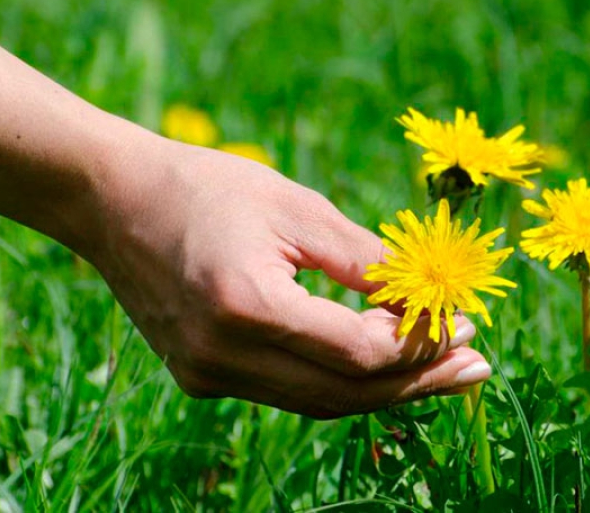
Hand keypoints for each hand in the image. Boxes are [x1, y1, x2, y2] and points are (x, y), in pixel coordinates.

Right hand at [87, 135, 490, 417]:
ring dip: (386, 390)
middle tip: (477, 368)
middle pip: (345, 393)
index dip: (419, 343)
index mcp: (247, 304)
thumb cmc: (207, 186)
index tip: (462, 322)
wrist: (112, 201)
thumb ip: (364, 260)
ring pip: (320, 402)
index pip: (358, 352)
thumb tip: (425, 299)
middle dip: (419, 382)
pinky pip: (290, 392)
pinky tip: (382, 365)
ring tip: (444, 372)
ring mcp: (207, 375)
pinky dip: (341, 381)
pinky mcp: (203, 377)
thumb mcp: (297, 208)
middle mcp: (223, 355)